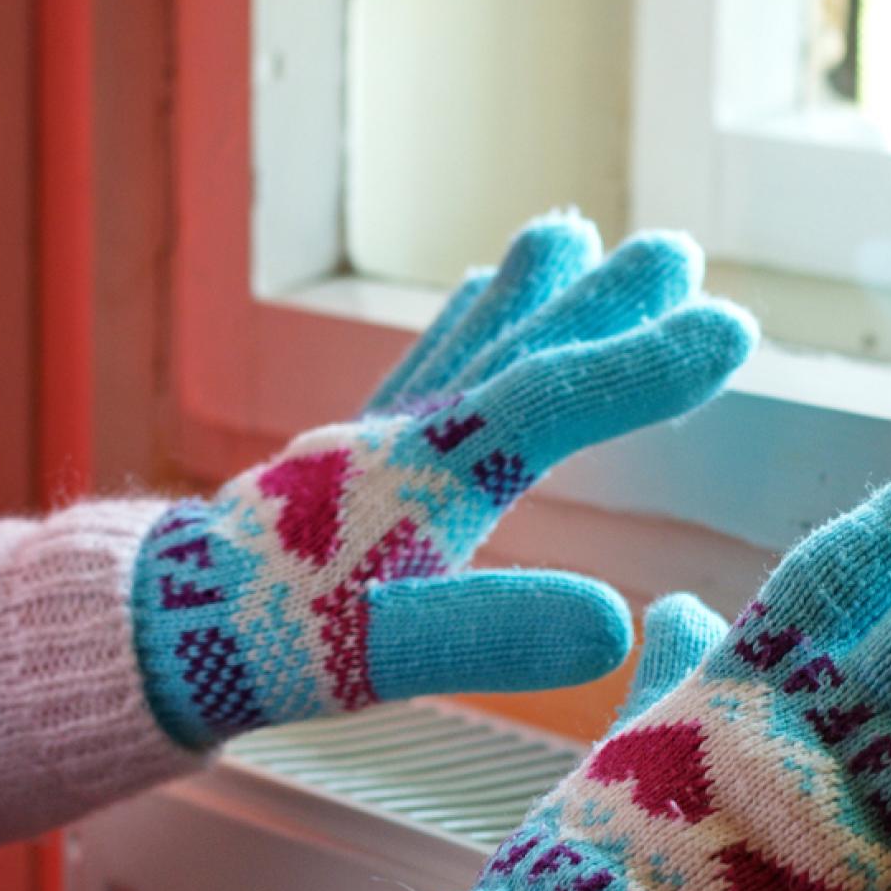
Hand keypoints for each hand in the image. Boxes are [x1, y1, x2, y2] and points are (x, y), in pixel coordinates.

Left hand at [133, 214, 753, 745]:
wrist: (158, 629)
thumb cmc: (273, 643)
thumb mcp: (386, 655)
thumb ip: (493, 633)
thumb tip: (614, 623)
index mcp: (431, 478)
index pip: (556, 401)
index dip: (645, 364)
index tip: (732, 325)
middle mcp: (407, 438)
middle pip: (523, 352)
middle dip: (605, 307)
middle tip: (675, 251)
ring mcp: (375, 438)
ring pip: (470, 347)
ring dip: (531, 297)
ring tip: (569, 235)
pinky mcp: (349, 455)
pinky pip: (423, 368)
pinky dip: (465, 327)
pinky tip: (477, 306)